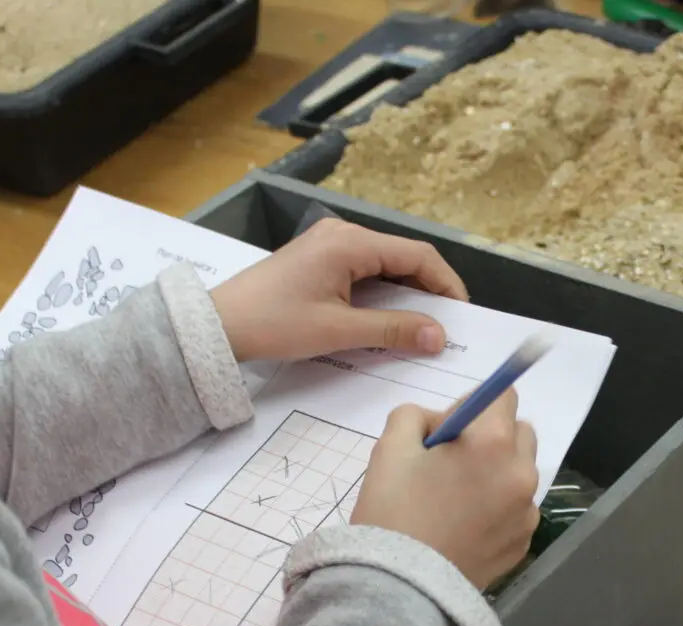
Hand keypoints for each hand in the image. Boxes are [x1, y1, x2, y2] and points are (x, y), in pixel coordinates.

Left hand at [210, 217, 468, 361]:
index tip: (462, 315)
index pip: (418, 255)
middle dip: (430, 289)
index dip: (447, 284)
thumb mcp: (338, 330)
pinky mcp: (320, 258)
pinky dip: (385, 291)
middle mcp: (344, 234)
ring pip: (386, 264)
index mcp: (351, 243)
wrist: (219, 324)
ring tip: (423, 324)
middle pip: (404, 256)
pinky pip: (366, 270)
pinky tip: (391, 317)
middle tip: (447, 324)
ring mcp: (331, 243)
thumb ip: (393, 330)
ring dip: (407, 292)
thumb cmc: (275, 324)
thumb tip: (439, 336)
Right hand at [351, 388, 539, 589]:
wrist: (399, 588)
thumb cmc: (392, 511)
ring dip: (498, 473)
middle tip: (452, 463)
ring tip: (457, 500)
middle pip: (520, 433)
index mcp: (493, 442)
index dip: (474, 407)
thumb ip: (418, 416)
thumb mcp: (391, 446)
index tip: (449, 430)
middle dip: (492, 437)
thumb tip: (444, 425)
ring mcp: (527, 512)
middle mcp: (522, 473)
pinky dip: (499, 508)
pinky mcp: (523, 543)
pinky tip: (465, 526)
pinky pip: (518, 509)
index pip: (504, 395)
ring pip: (520, 473)